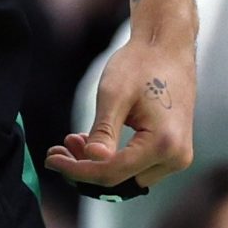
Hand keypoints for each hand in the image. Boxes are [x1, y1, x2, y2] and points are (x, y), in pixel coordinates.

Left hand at [48, 33, 194, 194]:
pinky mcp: (173, 152)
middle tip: (58, 150)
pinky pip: (137, 167)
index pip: (112, 173)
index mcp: (164, 144)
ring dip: (97, 165)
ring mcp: (178, 157)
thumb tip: (92, 160)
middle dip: (84, 169)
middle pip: (120, 181)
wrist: (168, 47)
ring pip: (128, 178)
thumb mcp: (114, 94)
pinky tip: (90, 142)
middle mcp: (176, 158)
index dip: (77, 170)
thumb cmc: (140, 64)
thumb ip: (103, 131)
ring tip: (72, 140)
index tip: (50, 160)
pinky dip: (112, 159)